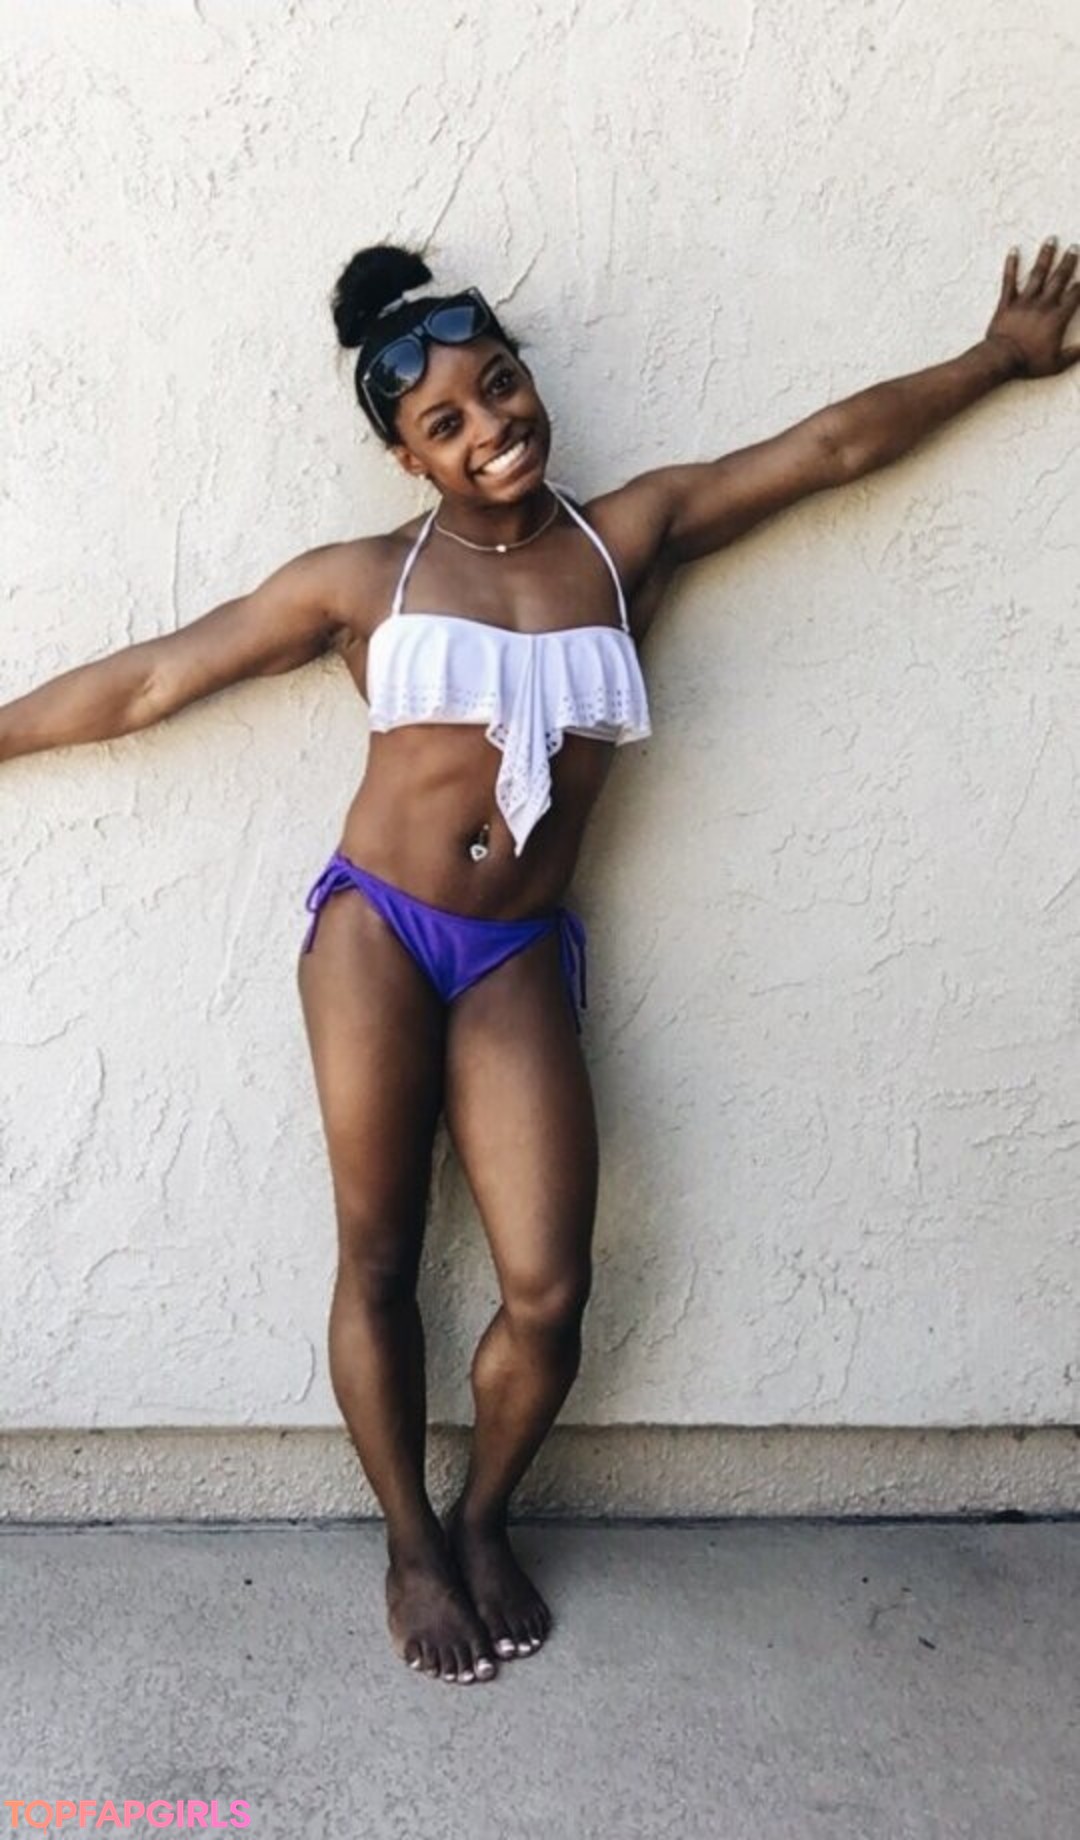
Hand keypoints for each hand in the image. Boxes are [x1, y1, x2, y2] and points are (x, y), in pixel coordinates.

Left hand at [984, 236, 1079, 378]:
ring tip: (1051, 240)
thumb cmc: (1029, 364)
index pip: (1074, 296)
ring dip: (1045, 256)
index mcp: (1057, 318)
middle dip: (1068, 262)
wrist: (1001, 360)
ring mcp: (1024, 302)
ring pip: (1037, 274)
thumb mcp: (1056, 364)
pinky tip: (1013, 250)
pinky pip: (1009, 281)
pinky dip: (1011, 265)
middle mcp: (1043, 305)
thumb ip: (1074, 354)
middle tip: (1074, 247)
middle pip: (1058, 279)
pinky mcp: (1007, 303)